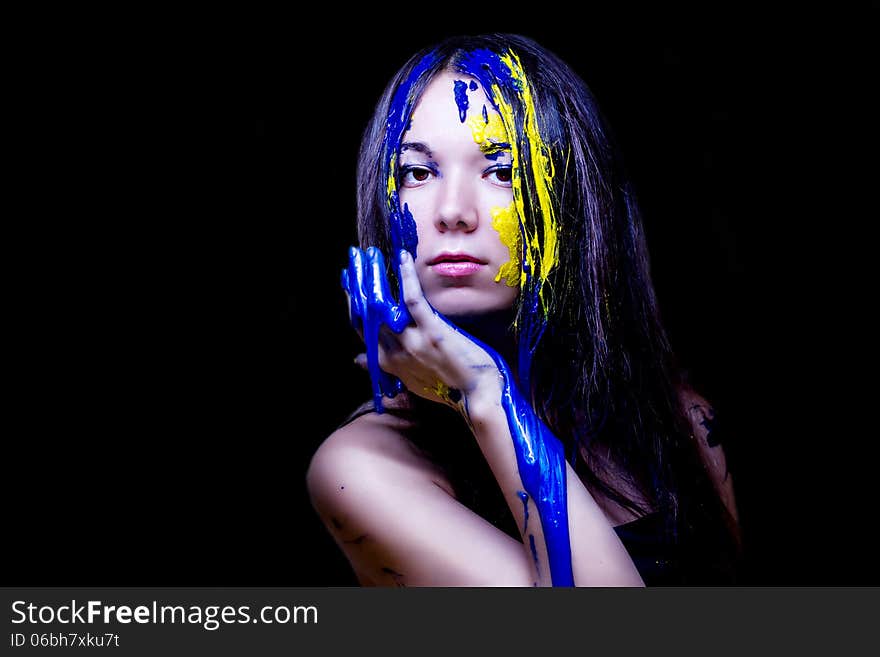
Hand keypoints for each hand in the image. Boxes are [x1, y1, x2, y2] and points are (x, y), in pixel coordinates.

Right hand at [343, 246, 501, 413]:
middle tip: (353, 266)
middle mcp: (395, 352)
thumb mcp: (410, 383)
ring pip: (384, 306)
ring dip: (375, 280)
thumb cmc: (448, 389)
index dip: (353, 310)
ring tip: (370, 258)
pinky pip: (413, 300)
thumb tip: (357, 360)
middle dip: (358, 290)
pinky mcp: (432, 331)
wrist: (477, 397)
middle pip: (368, 317)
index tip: (349, 290)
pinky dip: (406, 277)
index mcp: (389, 363)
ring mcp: (412, 341)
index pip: (363, 333)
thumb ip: (386, 368)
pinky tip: (403, 258)